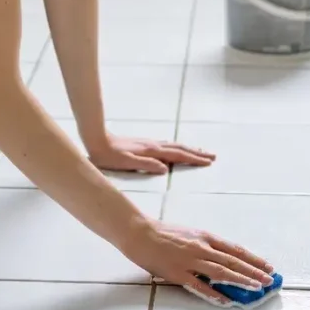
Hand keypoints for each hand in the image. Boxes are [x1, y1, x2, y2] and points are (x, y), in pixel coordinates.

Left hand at [88, 134, 214, 174]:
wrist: (97, 141)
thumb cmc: (109, 156)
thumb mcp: (126, 163)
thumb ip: (146, 165)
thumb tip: (165, 169)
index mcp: (152, 151)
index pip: (177, 155)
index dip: (193, 159)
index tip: (208, 162)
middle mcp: (153, 145)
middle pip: (180, 149)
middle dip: (196, 153)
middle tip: (212, 156)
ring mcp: (150, 143)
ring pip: (174, 146)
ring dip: (189, 149)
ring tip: (200, 152)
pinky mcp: (145, 144)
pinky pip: (168, 146)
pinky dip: (178, 148)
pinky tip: (177, 150)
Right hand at [120, 218, 273, 304]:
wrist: (140, 233)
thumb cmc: (164, 233)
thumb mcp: (190, 234)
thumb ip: (206, 246)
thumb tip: (224, 259)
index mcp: (205, 237)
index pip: (235, 249)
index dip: (253, 259)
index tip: (267, 266)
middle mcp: (202, 247)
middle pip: (232, 261)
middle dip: (253, 271)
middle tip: (269, 280)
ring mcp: (190, 260)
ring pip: (221, 271)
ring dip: (241, 280)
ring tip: (256, 288)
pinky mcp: (177, 273)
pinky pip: (199, 285)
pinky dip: (214, 293)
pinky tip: (227, 300)